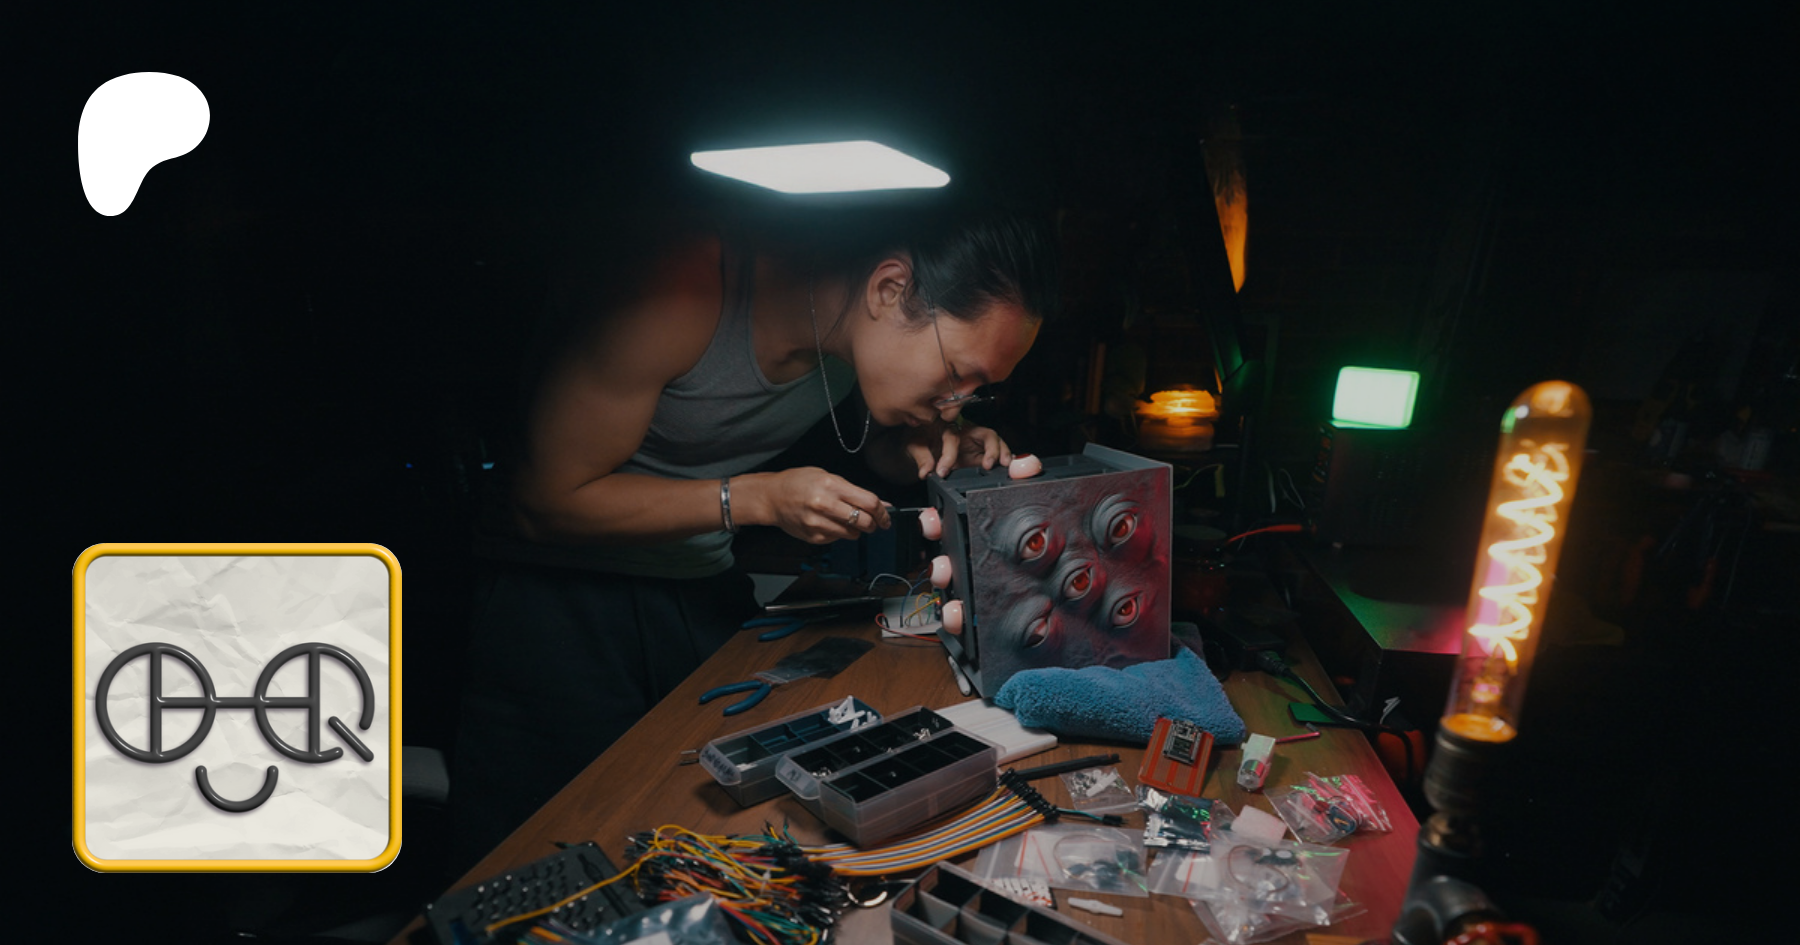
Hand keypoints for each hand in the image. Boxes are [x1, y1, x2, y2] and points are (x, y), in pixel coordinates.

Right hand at [760, 467, 893, 543]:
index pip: (869, 502)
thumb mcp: (828, 477)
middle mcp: (825, 505)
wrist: (772, 497)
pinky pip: (837, 538)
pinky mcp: (814, 537)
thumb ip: (855, 492)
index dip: (883, 512)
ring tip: (845, 519)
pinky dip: (839, 532)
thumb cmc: (798, 482)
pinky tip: (829, 522)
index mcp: (831, 486)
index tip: (886, 516)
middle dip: (873, 524)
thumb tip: (882, 504)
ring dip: (856, 529)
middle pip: (864, 522)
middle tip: (872, 521)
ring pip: (853, 534)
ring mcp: (818, 523)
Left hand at [905, 419, 1013, 478]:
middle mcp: (967, 431)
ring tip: (1005, 465)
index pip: (952, 438)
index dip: (948, 455)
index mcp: (949, 426)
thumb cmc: (920, 437)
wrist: (923, 441)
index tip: (942, 471)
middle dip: (991, 449)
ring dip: (1002, 453)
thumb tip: (925, 472)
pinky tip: (1007, 468)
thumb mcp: (915, 445)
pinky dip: (1003, 459)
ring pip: (996, 442)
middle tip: (989, 465)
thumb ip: (922, 457)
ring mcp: (977, 442)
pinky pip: (997, 453)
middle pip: (986, 434)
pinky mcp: (981, 453)